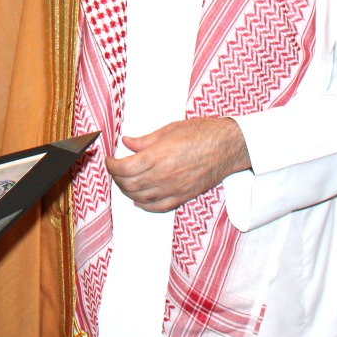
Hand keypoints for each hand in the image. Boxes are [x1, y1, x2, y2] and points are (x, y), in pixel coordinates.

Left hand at [104, 117, 249, 212]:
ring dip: (127, 192)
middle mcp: (163, 175)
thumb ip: (145, 140)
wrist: (227, 146)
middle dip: (116, 178)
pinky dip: (145, 205)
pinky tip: (139, 201)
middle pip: (129, 185)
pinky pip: (158, 207)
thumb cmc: (201, 133)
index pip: (124, 168)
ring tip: (124, 182)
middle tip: (115, 170)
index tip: (109, 160)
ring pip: (140, 198)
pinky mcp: (183, 196)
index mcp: (157, 156)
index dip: (111, 165)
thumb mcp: (169, 130)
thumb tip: (127, 142)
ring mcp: (173, 188)